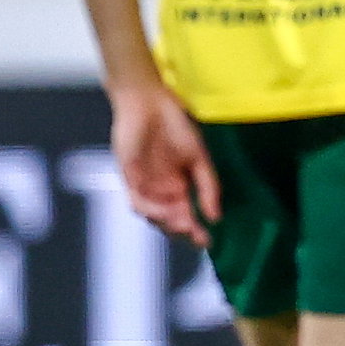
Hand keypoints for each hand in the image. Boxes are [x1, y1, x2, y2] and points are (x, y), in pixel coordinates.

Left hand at [112, 79, 216, 246]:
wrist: (149, 105)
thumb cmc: (175, 126)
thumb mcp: (199, 158)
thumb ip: (207, 186)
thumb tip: (216, 216)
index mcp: (179, 186)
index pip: (188, 215)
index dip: (196, 230)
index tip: (207, 240)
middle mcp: (161, 191)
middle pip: (171, 221)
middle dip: (182, 231)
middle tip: (194, 234)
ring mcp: (144, 187)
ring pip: (154, 216)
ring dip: (167, 223)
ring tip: (181, 223)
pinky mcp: (129, 179)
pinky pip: (138, 202)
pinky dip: (150, 210)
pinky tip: (162, 212)